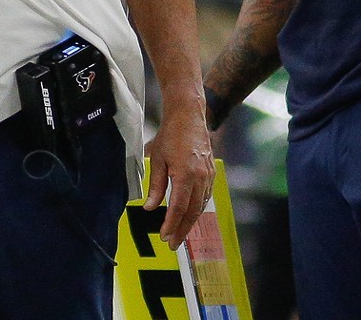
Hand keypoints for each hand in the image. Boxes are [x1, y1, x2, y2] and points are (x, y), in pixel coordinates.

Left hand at [142, 102, 215, 249]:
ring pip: (201, 206)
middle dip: (182, 230)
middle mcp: (200, 177)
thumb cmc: (170, 135)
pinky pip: (205, 196)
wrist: (189, 116)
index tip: (164, 237)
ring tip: (179, 234)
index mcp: (185, 174)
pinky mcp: (211, 172)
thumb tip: (150, 208)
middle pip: (192, 211)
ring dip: (190, 221)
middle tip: (172, 244)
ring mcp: (208, 175)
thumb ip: (155, 186)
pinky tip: (189, 215)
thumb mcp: (157, 160)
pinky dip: (197, 209)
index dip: (171, 225)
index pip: (178, 207)